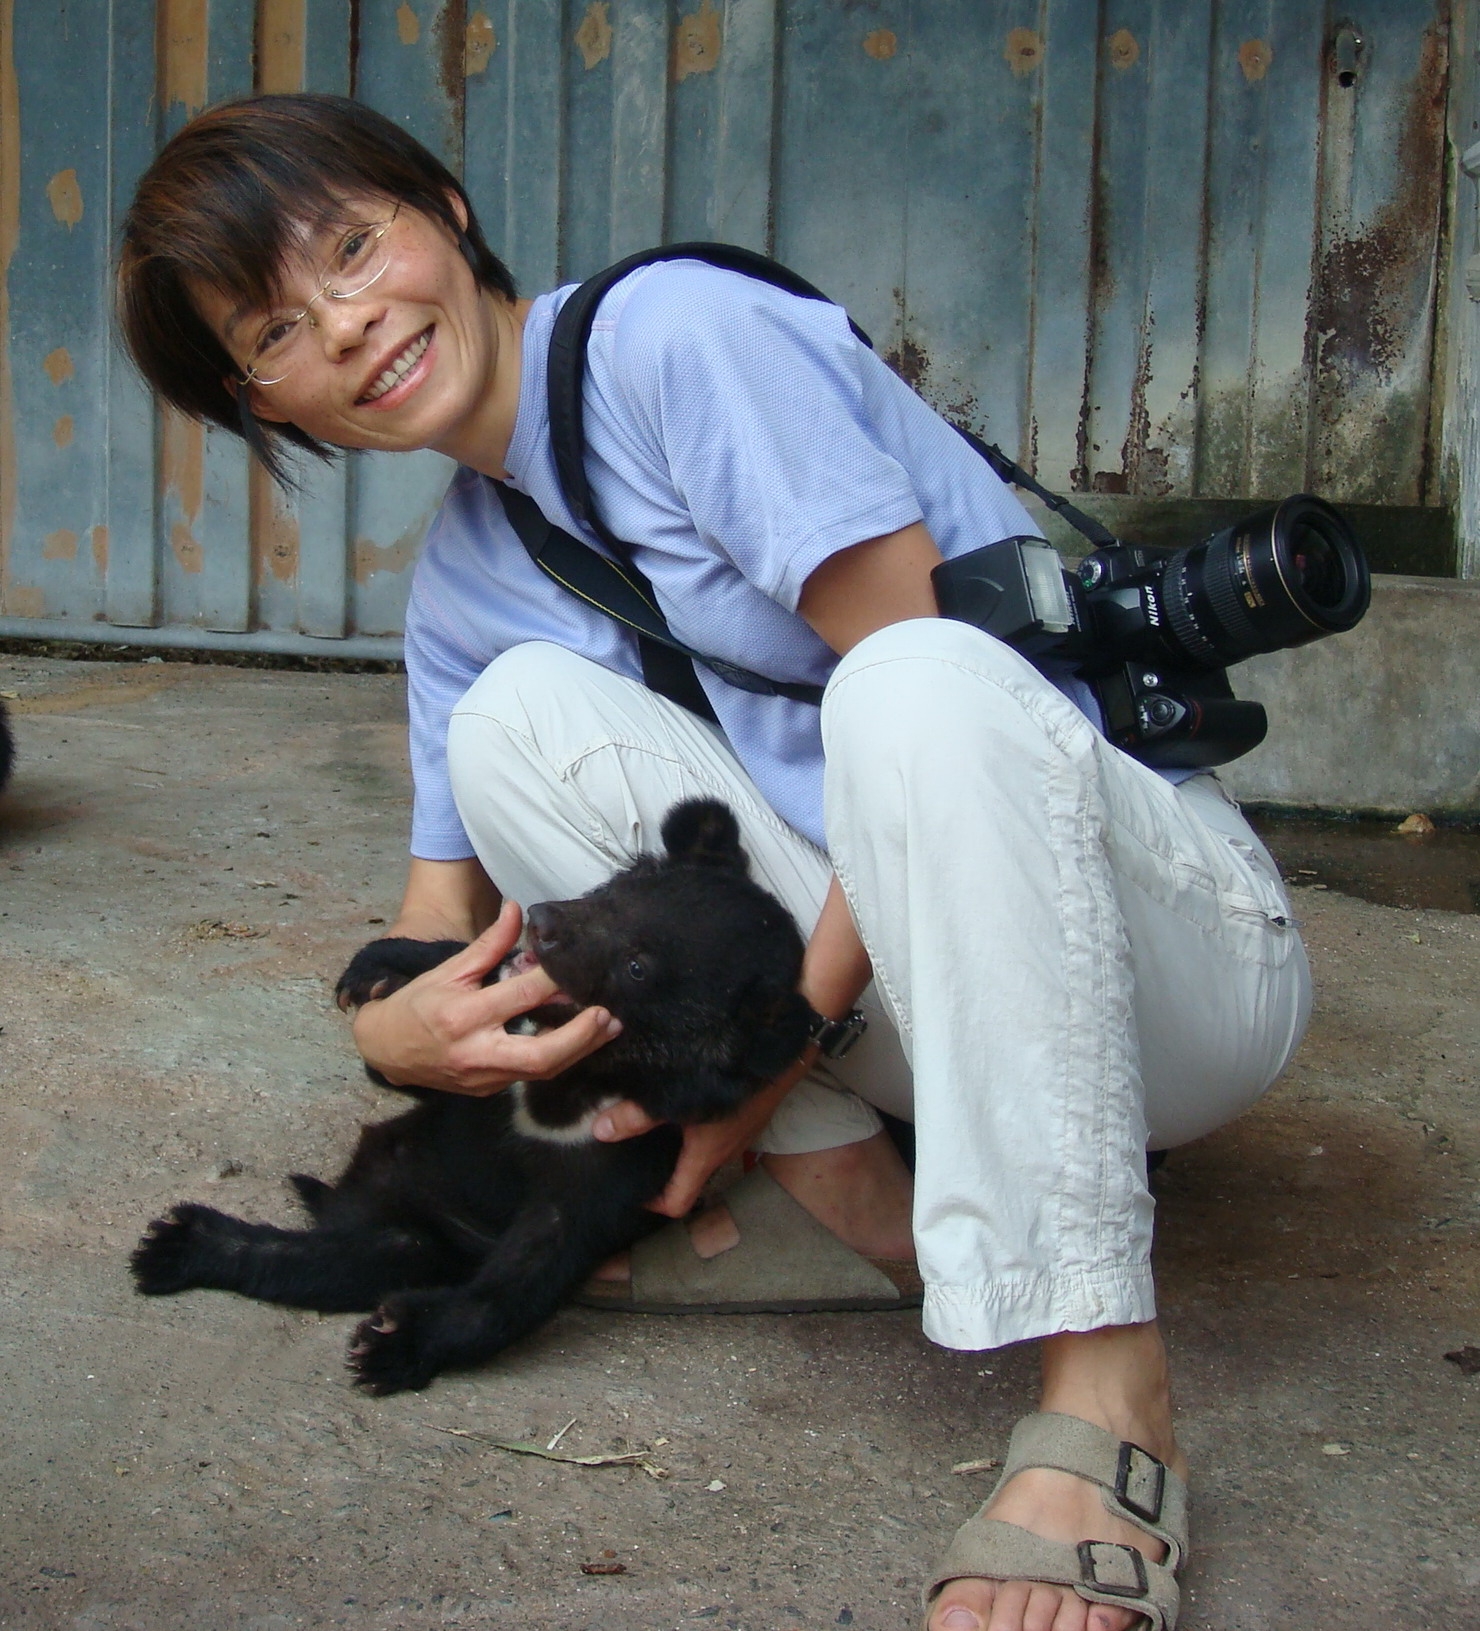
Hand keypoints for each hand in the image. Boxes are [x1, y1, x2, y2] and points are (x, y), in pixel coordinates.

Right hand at [352, 900, 621, 1095]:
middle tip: (608, 1015)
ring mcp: (484, 1078)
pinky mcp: (489, 1091)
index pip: (520, 997)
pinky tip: (579, 1041)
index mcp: (463, 1016)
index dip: (553, 982)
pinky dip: (557, 1058)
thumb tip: (517, 909)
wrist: (385, 1049)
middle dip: (580, 1037)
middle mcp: (476, 1053)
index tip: (577, 968)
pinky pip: (531, 1076)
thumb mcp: (448, 969)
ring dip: (579, 1050)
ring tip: (607, 1028)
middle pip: (541, 1056)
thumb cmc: (418, 1003)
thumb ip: (488, 944)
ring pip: (542, 1072)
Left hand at [592, 1053, 814, 1215]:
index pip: (678, 1203)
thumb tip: (600, 1131)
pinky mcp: (745, 1118)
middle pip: (689, 1180)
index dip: (653, 1204)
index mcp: (705, 1159)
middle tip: (634, 1157)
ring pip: (703, 1155)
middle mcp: (724, 1154)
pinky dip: (696, 1132)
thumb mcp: (678, 1100)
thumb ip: (637, 1116)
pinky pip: (716, 1135)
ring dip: (679, 1150)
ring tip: (653, 1131)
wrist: (778, 1054)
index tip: (633, 1191)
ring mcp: (738, 1136)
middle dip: (663, 1174)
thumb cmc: (731, 1081)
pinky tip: (683, 1106)